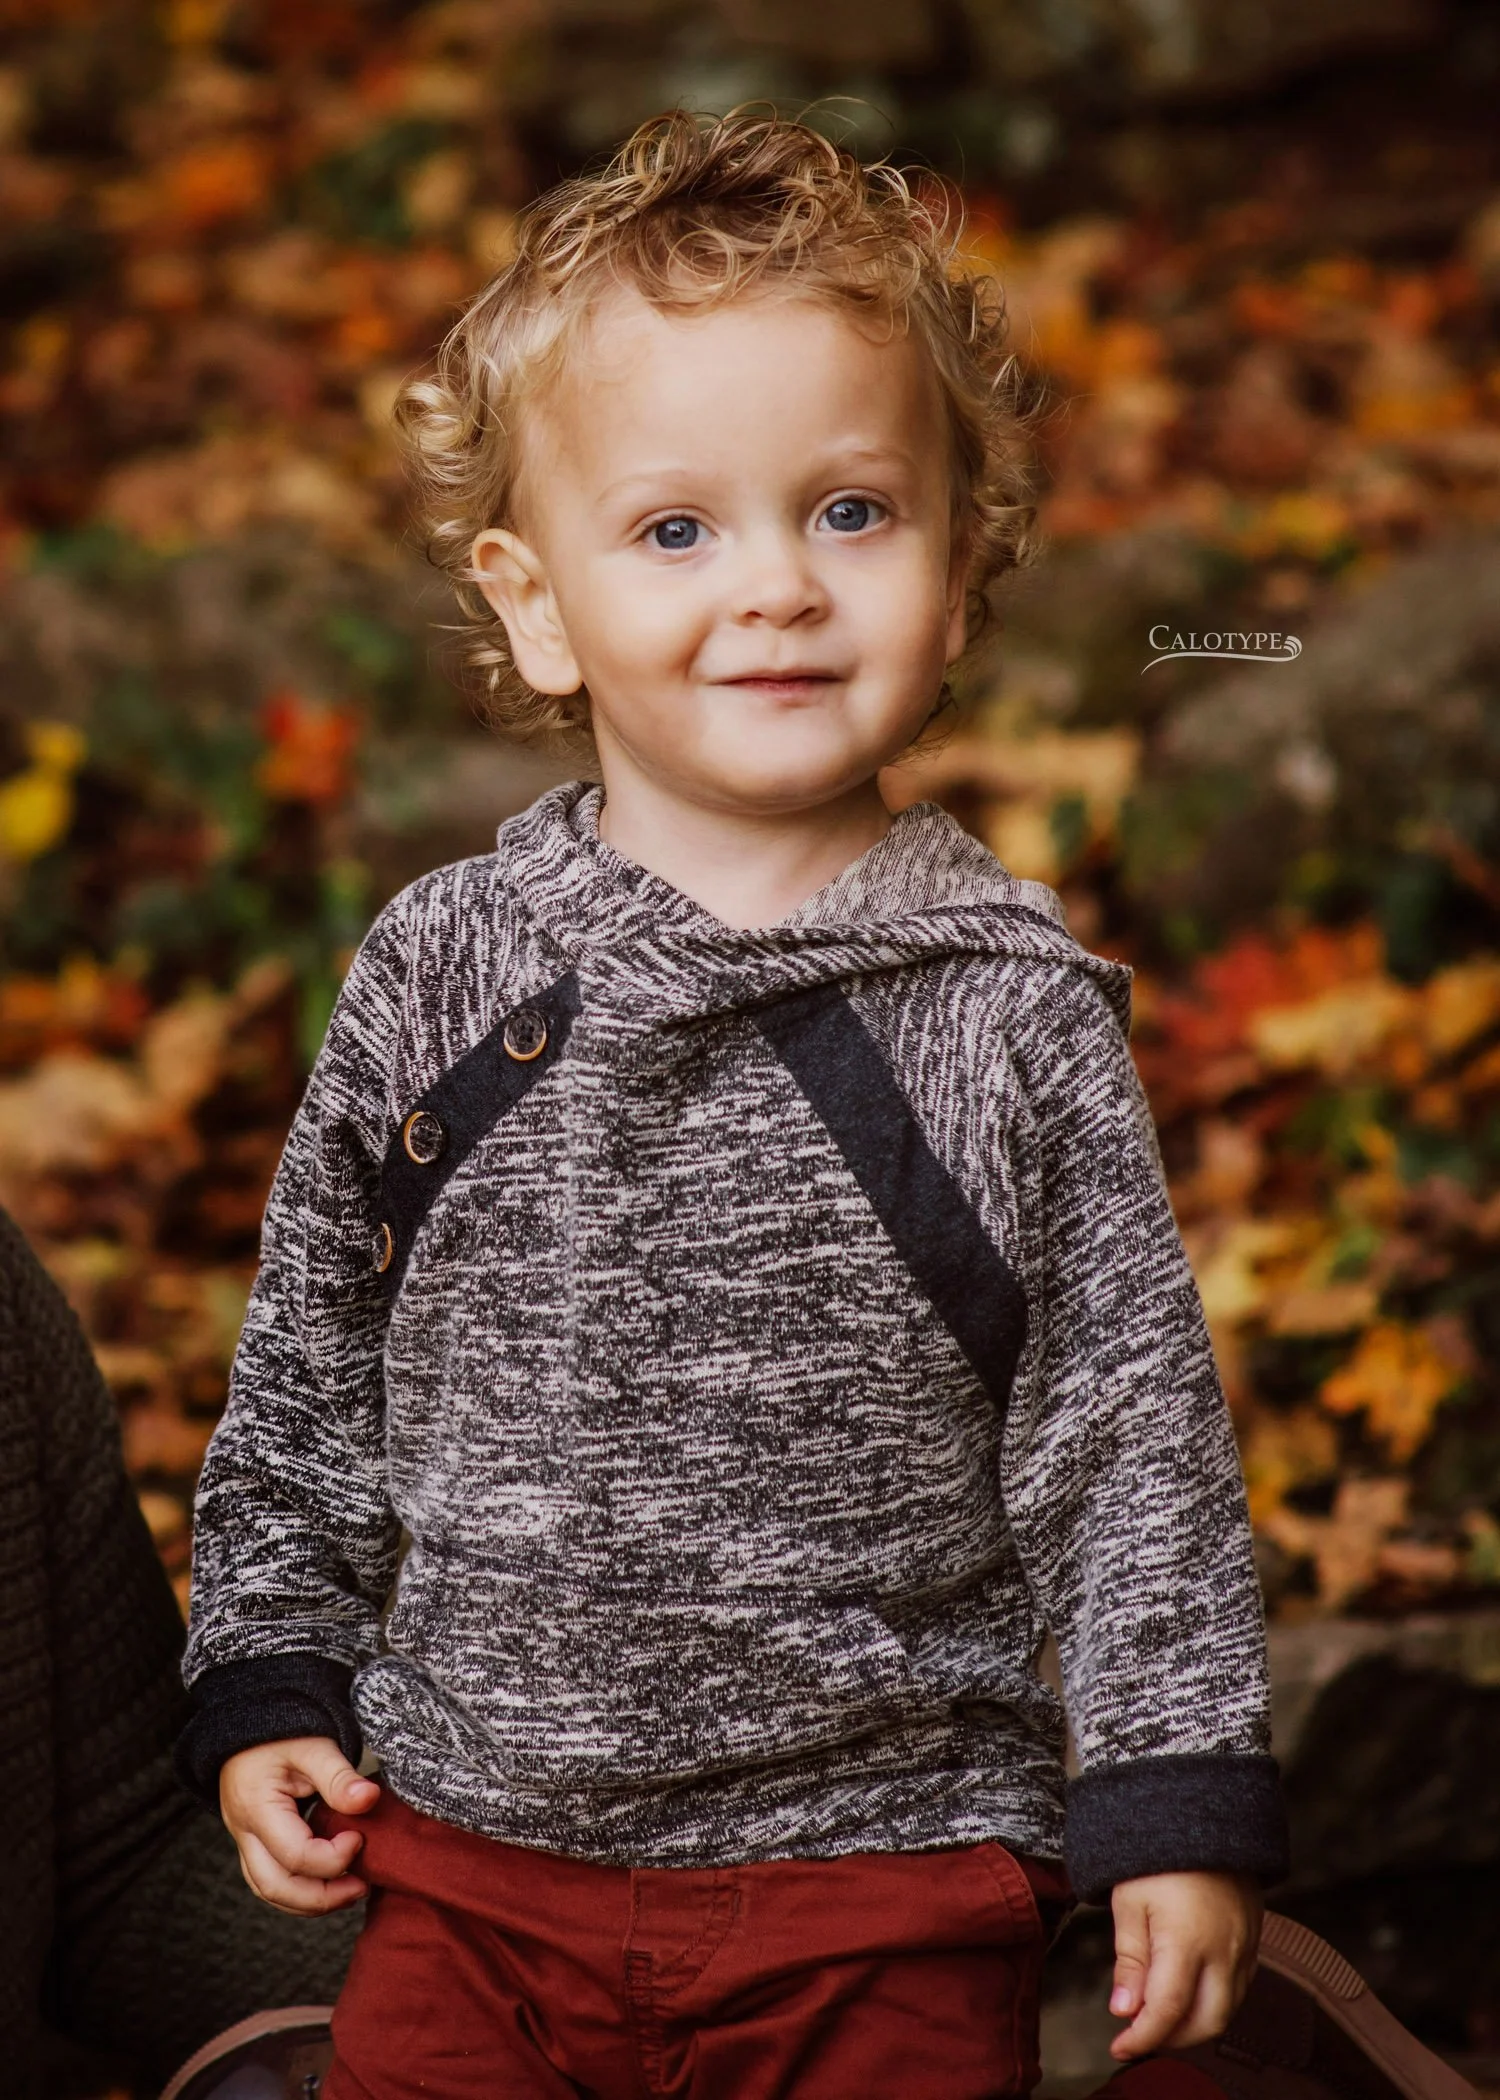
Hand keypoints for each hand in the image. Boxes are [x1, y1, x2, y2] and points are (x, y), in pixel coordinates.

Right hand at [220, 1736, 379, 1915]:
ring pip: (270, 1890)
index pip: (295, 1855)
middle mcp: (244, 1831)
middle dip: (322, 1897)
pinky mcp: (253, 1841)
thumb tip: (369, 1799)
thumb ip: (339, 1776)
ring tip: (351, 1889)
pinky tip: (330, 1883)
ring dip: (311, 1900)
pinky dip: (299, 1890)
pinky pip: (270, 1879)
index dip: (333, 1857)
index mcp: (256, 1808)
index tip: (360, 1838)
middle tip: (362, 1886)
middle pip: (275, 1887)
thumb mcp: (314, 1746)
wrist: (251, 1722)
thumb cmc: (282, 1731)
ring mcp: (244, 1840)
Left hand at [1107, 1870, 1261, 2058]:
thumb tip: (1125, 2011)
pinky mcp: (1255, 1939)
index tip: (1121, 2047)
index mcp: (1188, 1941)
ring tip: (1161, 2014)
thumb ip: (1130, 1961)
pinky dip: (1215, 2001)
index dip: (1143, 2038)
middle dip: (1173, 2039)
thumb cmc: (1158, 1854)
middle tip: (1142, 2034)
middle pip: (1207, 2022)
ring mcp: (1245, 1946)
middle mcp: (1224, 1951)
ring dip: (1195, 2023)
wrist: (1203, 1811)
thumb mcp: (1130, 1902)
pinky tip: (1190, 1991)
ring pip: (1228, 2009)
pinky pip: (1240, 1987)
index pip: (1168, 2011)